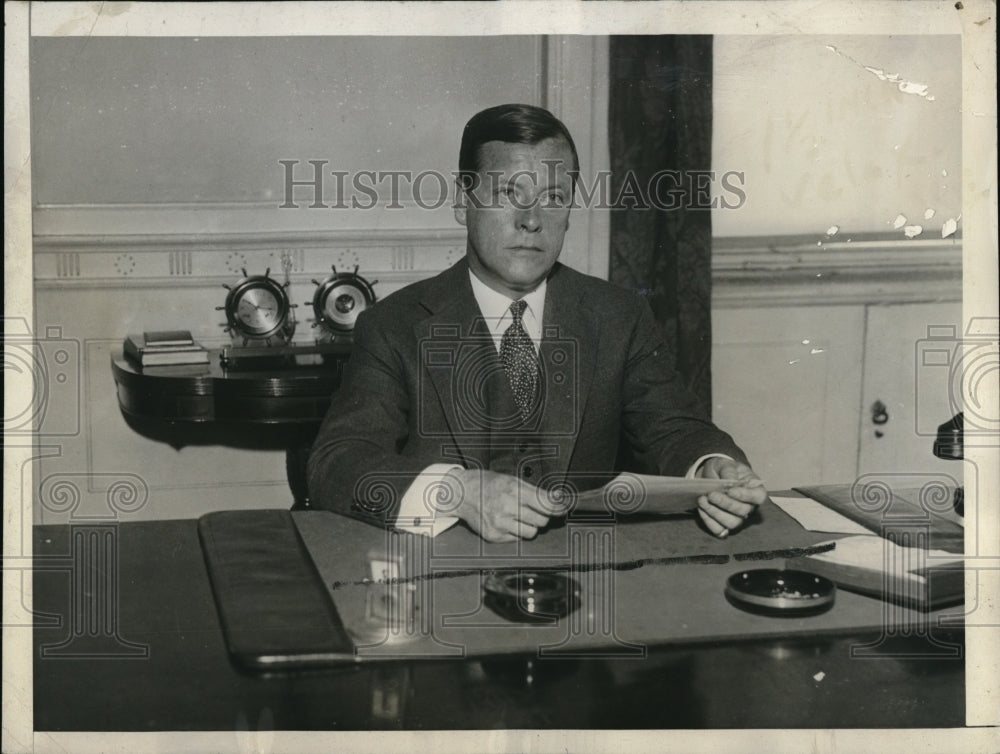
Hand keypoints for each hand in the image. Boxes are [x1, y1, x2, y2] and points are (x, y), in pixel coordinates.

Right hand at [442, 468, 556, 542]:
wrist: (463, 494)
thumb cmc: (490, 485)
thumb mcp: (513, 481)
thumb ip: (536, 491)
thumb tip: (559, 499)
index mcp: (513, 490)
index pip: (546, 504)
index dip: (559, 507)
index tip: (564, 508)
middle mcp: (506, 507)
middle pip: (542, 521)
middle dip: (542, 516)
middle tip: (534, 510)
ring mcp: (499, 524)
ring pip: (531, 532)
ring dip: (530, 525)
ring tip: (518, 516)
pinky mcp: (493, 536)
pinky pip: (517, 539)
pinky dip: (516, 531)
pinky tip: (506, 521)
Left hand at [695, 457, 766, 537]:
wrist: (713, 476)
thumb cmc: (725, 470)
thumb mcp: (727, 465)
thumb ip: (729, 471)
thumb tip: (730, 481)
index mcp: (755, 490)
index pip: (758, 497)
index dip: (746, 496)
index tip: (730, 491)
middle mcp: (749, 507)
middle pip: (742, 512)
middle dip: (725, 504)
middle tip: (711, 494)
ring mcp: (737, 518)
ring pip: (731, 523)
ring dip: (715, 513)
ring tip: (702, 500)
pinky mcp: (723, 524)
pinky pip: (719, 530)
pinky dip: (708, 521)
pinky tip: (701, 508)